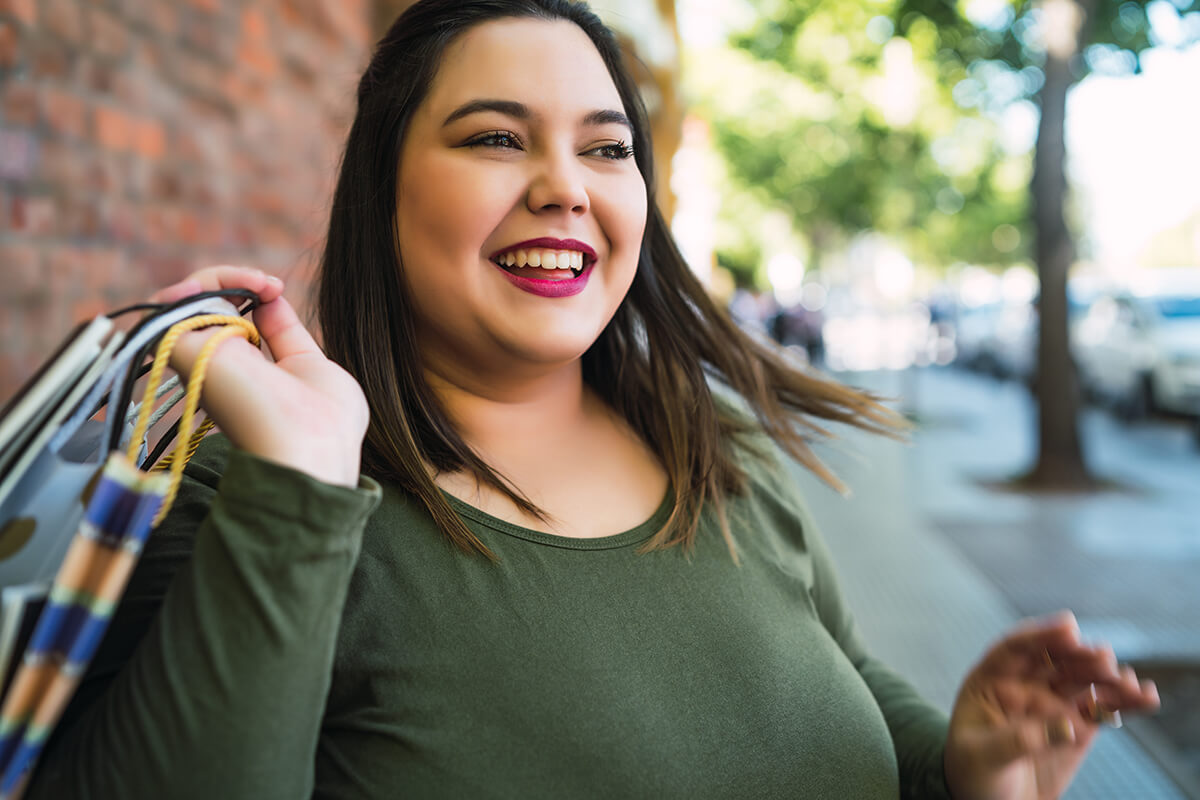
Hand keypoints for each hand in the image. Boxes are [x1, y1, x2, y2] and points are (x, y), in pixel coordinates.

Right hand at [150, 266, 368, 487]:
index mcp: (248, 374)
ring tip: (257, 282)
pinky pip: (173, 305)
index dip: (251, 295)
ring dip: (220, 277)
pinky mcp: (182, 354)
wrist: (307, 452)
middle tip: (269, 284)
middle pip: (207, 309)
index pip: (232, 323)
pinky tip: (221, 283)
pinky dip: (198, 284)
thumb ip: (288, 335)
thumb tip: (269, 300)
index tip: (276, 288)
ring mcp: (199, 361)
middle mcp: (218, 368)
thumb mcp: (312, 366)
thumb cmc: (323, 423)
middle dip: (236, 281)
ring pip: (187, 301)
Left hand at [943, 611, 1159, 799]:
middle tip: (1104, 659)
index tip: (1069, 627)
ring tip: (1129, 683)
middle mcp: (1024, 684)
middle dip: (1080, 656)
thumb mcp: (983, 755)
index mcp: (990, 680)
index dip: (1040, 635)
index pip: (1014, 649)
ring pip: (1084, 681)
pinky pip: (1103, 708)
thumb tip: (1069, 725)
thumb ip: (1020, 739)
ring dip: (1108, 677)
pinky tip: (1145, 696)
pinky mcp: (1078, 725)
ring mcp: (1053, 703)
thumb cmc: (974, 774)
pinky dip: (1124, 702)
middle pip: (1056, 660)